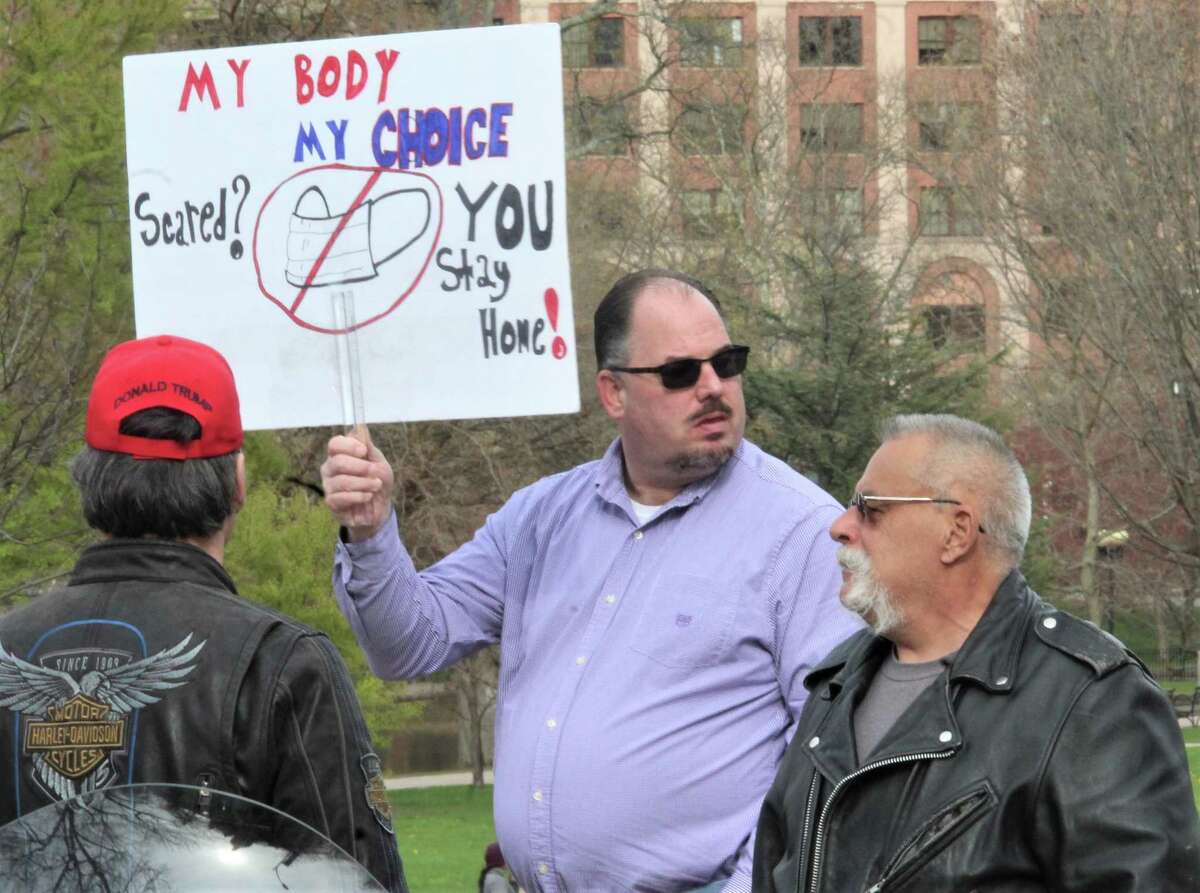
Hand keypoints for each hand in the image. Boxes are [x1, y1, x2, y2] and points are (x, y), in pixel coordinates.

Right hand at [320, 427, 393, 541]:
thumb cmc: (378, 482)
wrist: (380, 508)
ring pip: (341, 481)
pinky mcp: (331, 502)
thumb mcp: (379, 463)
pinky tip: (368, 496)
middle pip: (338, 462)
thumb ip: (369, 448)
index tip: (363, 451)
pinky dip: (359, 496)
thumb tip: (361, 428)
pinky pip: (341, 497)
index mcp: (340, 455)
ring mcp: (329, 486)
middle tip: (374, 472)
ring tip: (376, 486)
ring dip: (364, 483)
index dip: (348, 445)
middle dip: (361, 467)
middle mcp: (330, 468)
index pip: (334, 444)